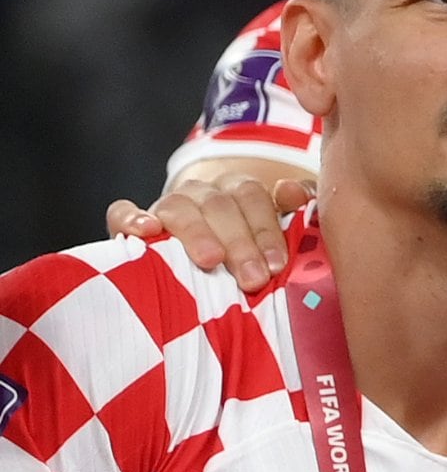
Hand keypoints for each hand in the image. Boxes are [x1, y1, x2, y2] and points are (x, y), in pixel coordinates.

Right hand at [106, 159, 306, 292]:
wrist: (206, 265)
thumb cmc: (251, 254)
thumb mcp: (282, 235)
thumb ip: (299, 211)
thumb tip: (294, 193)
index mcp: (238, 192)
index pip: (252, 196)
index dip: (265, 228)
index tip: (277, 264)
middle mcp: (202, 195)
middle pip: (220, 205)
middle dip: (239, 243)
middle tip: (254, 278)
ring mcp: (167, 207)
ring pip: (179, 207)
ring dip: (196, 233)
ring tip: (211, 260)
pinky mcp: (132, 223)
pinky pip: (122, 213)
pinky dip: (130, 218)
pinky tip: (145, 231)